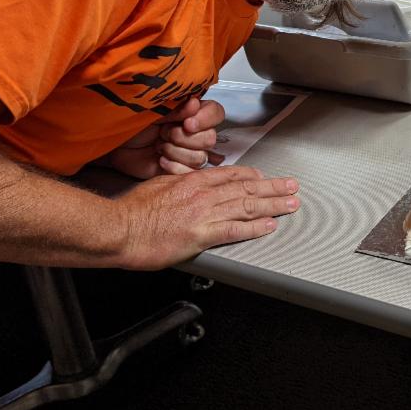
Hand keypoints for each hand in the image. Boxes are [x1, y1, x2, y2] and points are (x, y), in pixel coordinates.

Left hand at [103, 97, 225, 179]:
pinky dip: (174, 167)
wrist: (114, 144)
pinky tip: (160, 160)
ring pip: (201, 157)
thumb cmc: (131, 123)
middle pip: (210, 138)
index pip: (215, 113)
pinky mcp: (180, 170)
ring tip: (159, 147)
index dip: (206, 119)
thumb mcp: (154, 109)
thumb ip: (176, 108)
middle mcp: (193, 133)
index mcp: (191, 113)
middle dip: (185, 137)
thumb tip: (195, 103)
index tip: (187, 122)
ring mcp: (188, 152)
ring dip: (176, 152)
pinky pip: (191, 173)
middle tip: (164, 133)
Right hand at [116, 165, 299, 267]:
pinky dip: (254, 227)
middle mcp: (203, 194)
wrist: (119, 229)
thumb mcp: (158, 185)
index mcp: (192, 181)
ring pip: (247, 206)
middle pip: (246, 188)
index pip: (230, 174)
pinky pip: (235, 229)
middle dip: (272, 187)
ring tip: (290, 204)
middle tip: (292, 187)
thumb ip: (178, 184)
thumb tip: (186, 186)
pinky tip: (269, 226)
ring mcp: (204, 213)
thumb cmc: (132, 211)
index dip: (253, 176)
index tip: (266, 176)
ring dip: (272, 205)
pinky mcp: (201, 234)